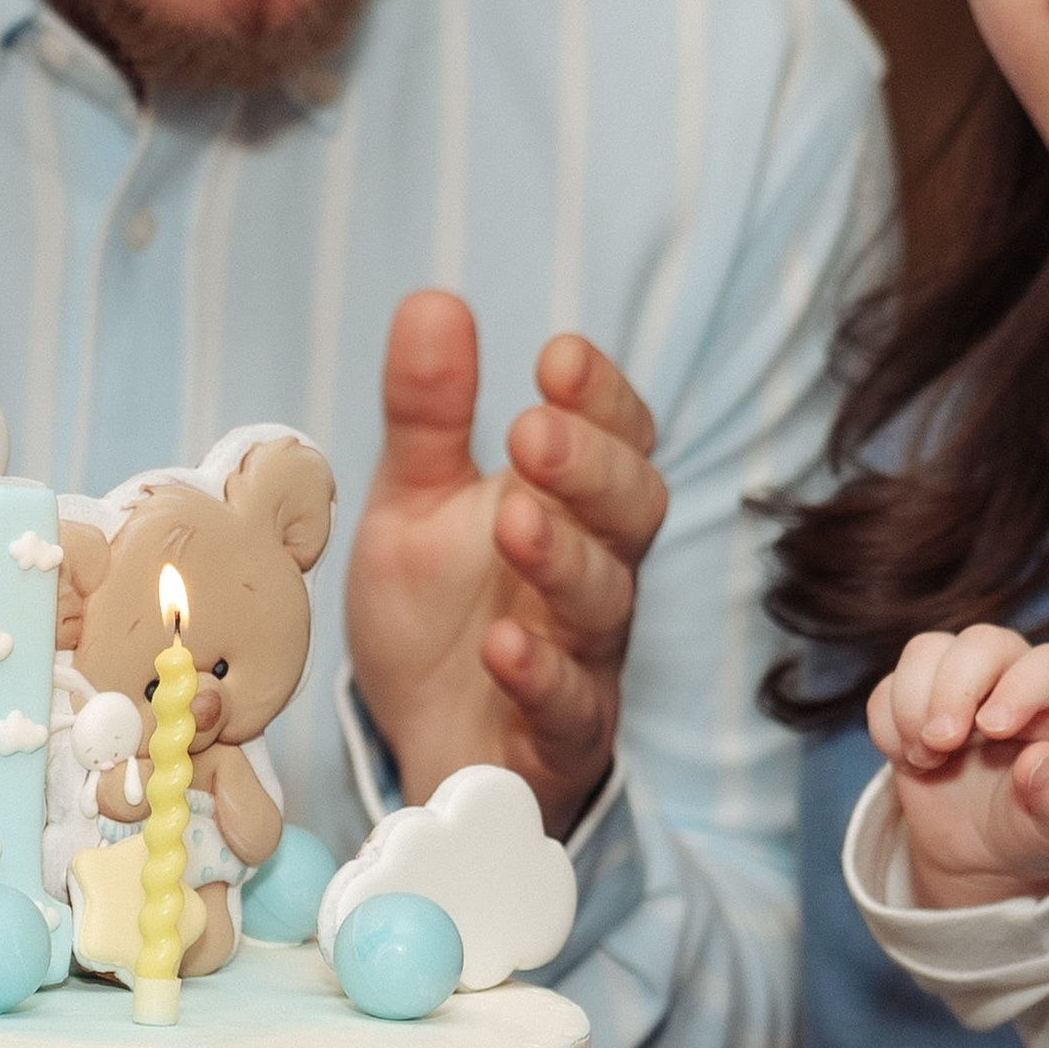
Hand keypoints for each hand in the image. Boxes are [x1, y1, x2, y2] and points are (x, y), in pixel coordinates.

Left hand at [345, 291, 666, 840]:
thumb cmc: (439, 616)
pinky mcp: (558, 739)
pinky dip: (541, 676)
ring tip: (514, 521)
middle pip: (633, 510)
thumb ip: (428, 414)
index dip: (602, 398)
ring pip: (606, 602)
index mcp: (572, 506)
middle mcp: (594, 574)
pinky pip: (570, 708)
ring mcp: (584, 657)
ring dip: (565, 558)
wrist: (421, 746)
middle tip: (532, 432)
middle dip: (591, 467)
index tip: (557, 358)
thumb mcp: (415, 502)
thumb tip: (433, 301)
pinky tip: (504, 644)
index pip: (619, 437)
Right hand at [867, 628, 1048, 906]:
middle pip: (981, 643)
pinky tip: (909, 762)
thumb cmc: (1040, 825)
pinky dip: (887, 724)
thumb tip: (1039, 762)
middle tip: (943, 743)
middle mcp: (1013, 678)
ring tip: (926, 759)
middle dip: (954, 689)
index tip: (995, 730)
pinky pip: (887, 688)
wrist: (990, 850)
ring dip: (912, 703)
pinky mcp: (917, 701)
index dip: (1021, 687)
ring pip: (927, 651)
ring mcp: (962, 686)